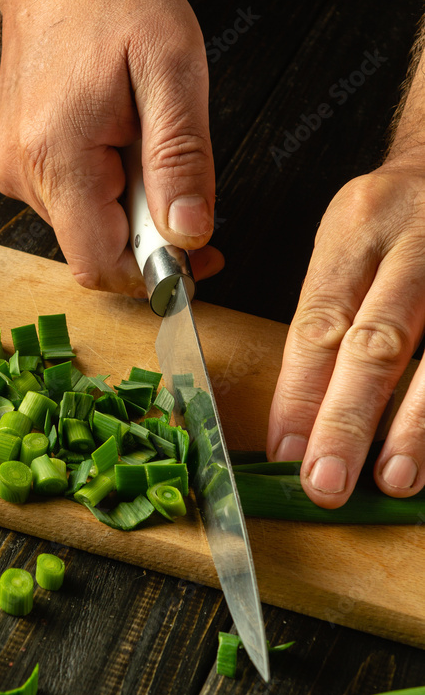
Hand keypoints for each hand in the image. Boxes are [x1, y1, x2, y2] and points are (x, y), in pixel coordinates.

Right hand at [0, 0, 222, 295]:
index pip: (100, 265)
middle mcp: (24, 175)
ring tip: (141, 144)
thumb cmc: (113, 7)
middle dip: (148, 235)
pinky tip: (118, 145)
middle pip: (97, 251)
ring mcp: (16, 173)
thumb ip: (182, 159)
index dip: (152, 274)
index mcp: (58, 157)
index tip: (196, 255)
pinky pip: (73, 206)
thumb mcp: (172, 71)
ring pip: (87, 230)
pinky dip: (108, 193)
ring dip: (129, 209)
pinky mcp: (19, 168)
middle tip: (179, 182)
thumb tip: (188, 234)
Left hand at [267, 159, 424, 506]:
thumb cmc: (399, 212)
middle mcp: (415, 242)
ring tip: (393, 478)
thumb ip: (329, 313)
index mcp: (356, 228)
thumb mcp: (350, 237)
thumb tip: (300, 414)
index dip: (298, 395)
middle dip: (348, 420)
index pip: (318, 323)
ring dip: (414, 426)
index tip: (284, 452)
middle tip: (326, 482)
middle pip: (377, 343)